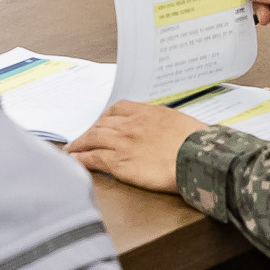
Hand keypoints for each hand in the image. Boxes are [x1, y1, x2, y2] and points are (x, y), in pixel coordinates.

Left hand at [66, 102, 196, 192]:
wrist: (198, 157)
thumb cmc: (197, 144)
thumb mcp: (181, 124)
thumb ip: (165, 125)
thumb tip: (166, 132)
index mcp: (147, 112)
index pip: (118, 108)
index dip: (106, 117)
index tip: (102, 122)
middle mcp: (130, 124)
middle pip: (102, 124)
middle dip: (90, 131)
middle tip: (82, 138)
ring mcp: (122, 142)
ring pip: (92, 139)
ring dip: (79, 144)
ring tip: (71, 150)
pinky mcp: (118, 162)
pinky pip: (92, 158)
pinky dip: (81, 158)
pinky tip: (75, 161)